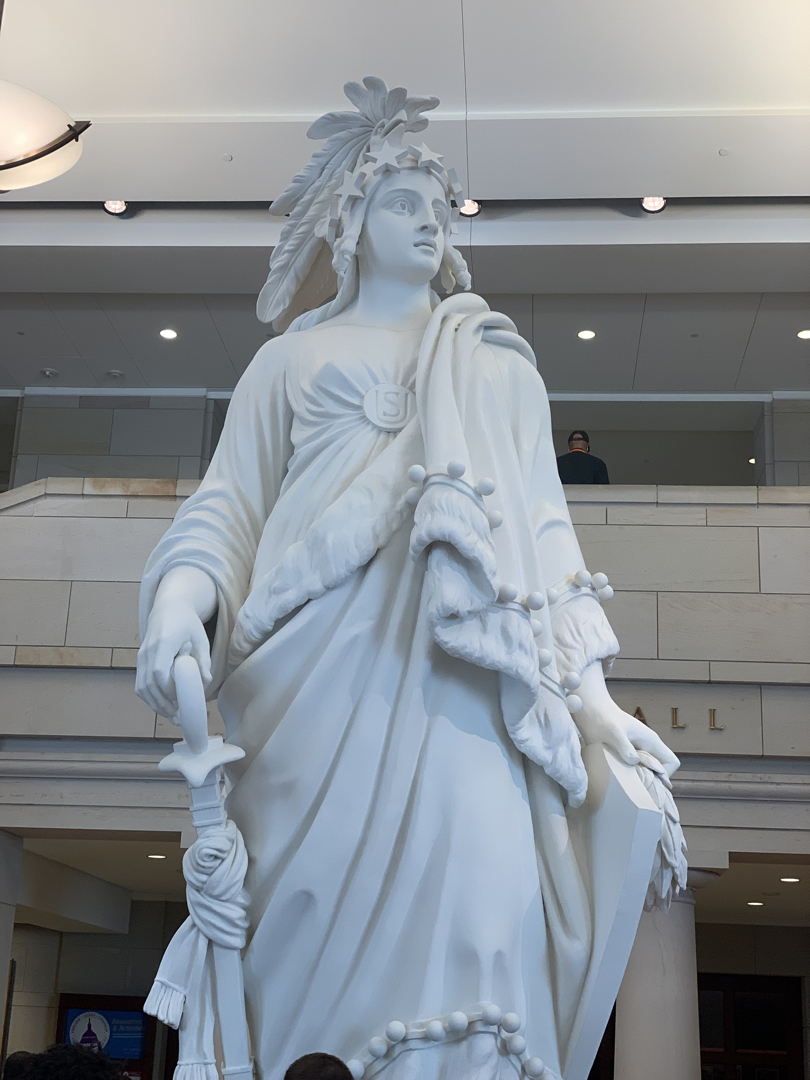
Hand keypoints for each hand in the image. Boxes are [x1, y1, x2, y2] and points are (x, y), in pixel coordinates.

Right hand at [136, 599, 211, 717]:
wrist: (169, 609)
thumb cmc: (187, 623)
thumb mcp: (201, 638)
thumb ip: (204, 661)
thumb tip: (206, 683)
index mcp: (164, 642)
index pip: (159, 671)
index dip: (169, 688)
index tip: (182, 697)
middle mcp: (148, 650)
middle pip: (149, 684)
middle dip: (163, 704)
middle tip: (179, 717)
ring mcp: (141, 656)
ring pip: (142, 688)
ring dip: (156, 705)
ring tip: (172, 715)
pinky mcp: (140, 661)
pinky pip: (141, 685)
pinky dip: (150, 698)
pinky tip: (163, 706)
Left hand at [573, 661, 679, 777]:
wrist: (589, 709)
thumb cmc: (603, 717)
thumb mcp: (614, 732)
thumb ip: (625, 746)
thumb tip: (635, 762)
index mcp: (650, 741)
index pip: (671, 762)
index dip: (664, 773)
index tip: (648, 777)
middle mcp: (646, 747)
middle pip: (660, 770)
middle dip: (650, 780)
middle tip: (633, 784)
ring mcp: (634, 751)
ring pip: (646, 771)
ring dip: (637, 780)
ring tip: (623, 782)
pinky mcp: (622, 754)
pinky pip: (632, 770)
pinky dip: (627, 777)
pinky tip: (615, 778)